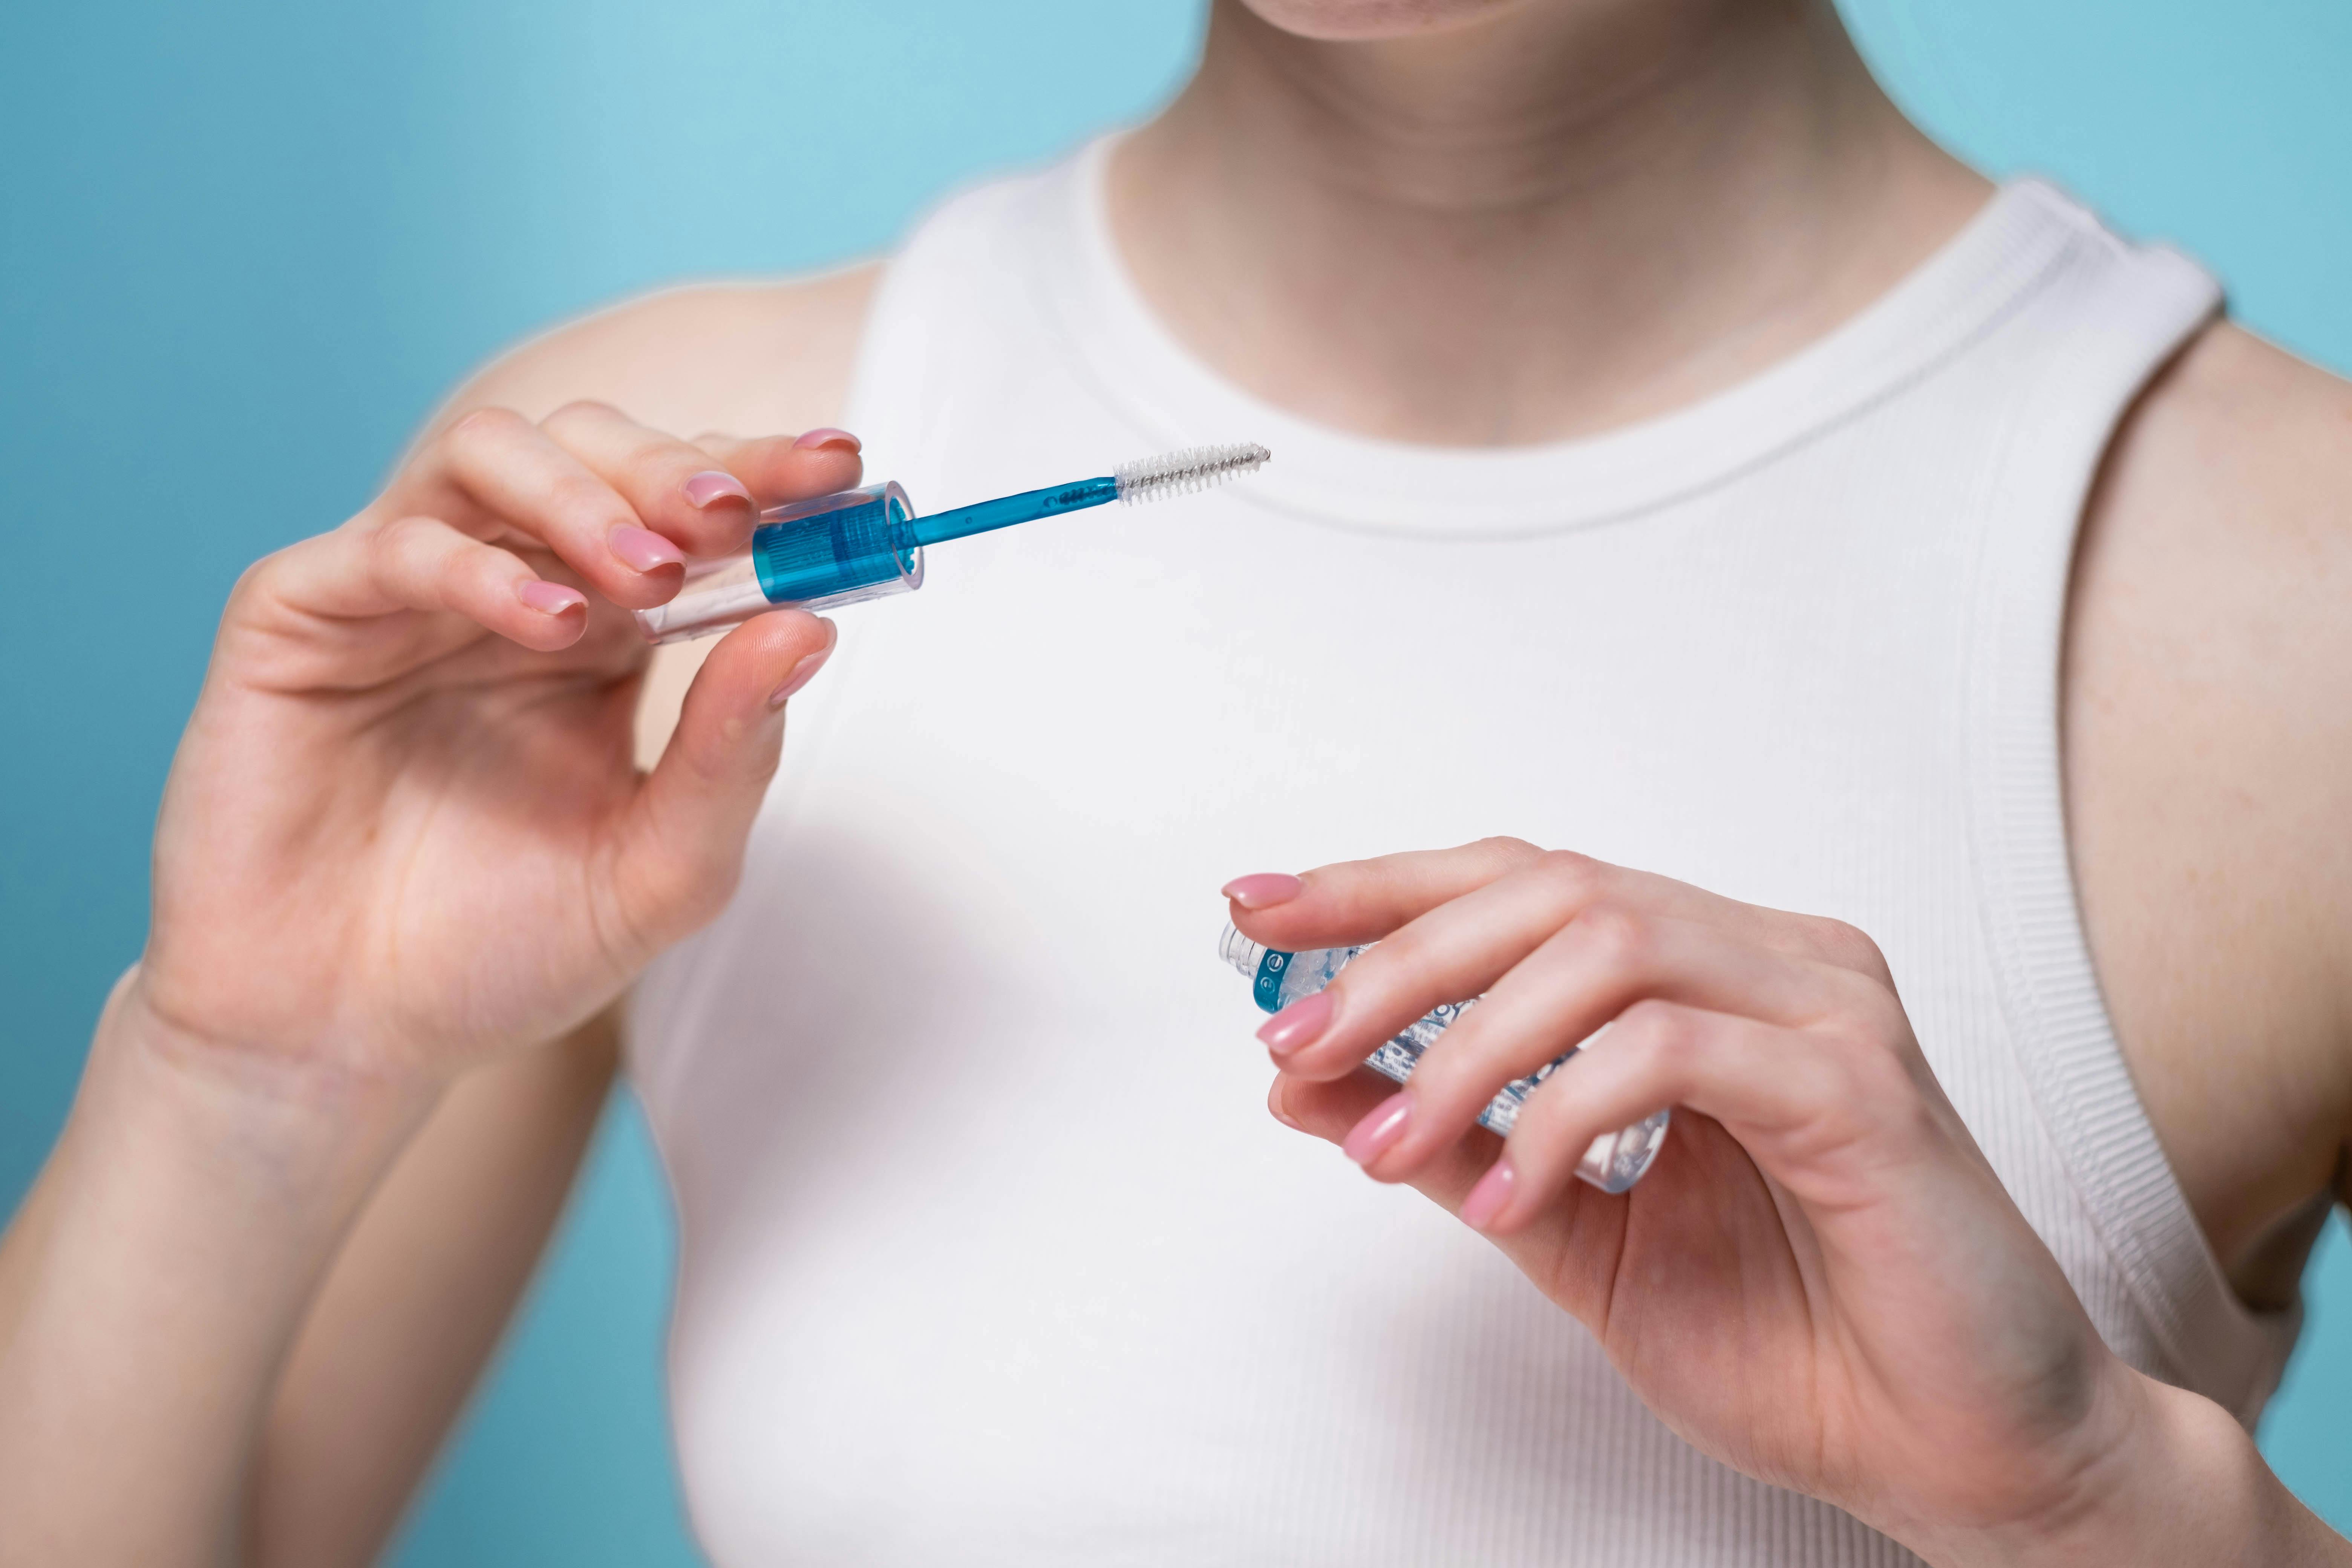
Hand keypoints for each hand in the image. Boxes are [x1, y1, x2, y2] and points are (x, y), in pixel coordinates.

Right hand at [137, 403, 861, 1083]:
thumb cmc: (505, 951)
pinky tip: (550, 624)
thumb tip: (812, 629)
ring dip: (583, 495)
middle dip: (674, 467)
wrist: (350, 1035)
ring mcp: (400, 592)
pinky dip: (480, 568)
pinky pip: (389, 545)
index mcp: (601, 631)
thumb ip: (732, 752)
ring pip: (488, 454)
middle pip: (592, 446)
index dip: (761, 475)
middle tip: (734, 518)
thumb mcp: (660, 867)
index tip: (839, 470)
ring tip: (650, 572)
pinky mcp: (299, 616)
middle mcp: (504, 586)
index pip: (684, 511)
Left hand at [1230, 839, 2160, 1561]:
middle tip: (1294, 1033)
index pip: (1521, 881)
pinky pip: (1671, 1049)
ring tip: (1387, 1143)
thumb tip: (1305, 1079)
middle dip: (1395, 952)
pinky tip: (1516, 1199)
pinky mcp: (1860, 1086)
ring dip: (1465, 1044)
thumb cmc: (1794, 1338)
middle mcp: (1769, 961)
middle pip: (1547, 888)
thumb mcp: (1569, 1229)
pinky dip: (1562, 1114)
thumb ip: (1451, 1139)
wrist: (1954, 1452)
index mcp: (1707, 977)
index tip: (1258, 910)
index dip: (1383, 884)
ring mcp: (1825, 1010)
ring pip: (1603, 946)